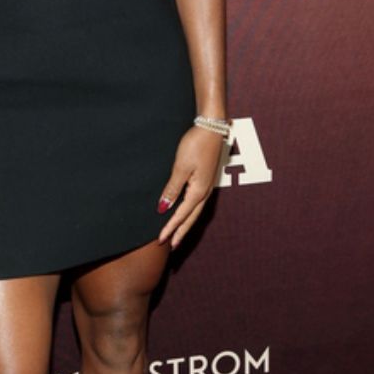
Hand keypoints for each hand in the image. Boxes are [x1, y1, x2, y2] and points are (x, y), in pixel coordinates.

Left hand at [156, 126, 225, 247]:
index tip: (160, 240)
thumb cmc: (196, 144)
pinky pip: (197, 201)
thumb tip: (163, 208)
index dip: (170, 228)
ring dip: (186, 223)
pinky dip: (190, 211)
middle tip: (172, 246)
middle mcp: (205, 191)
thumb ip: (172, 189)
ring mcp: (208, 185)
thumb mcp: (180, 167)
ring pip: (196, 210)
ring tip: (178, 233)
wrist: (212, 127)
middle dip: (181, 231)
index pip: (181, 215)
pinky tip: (186, 211)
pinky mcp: (206, 178)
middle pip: (192, 217)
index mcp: (199, 190)